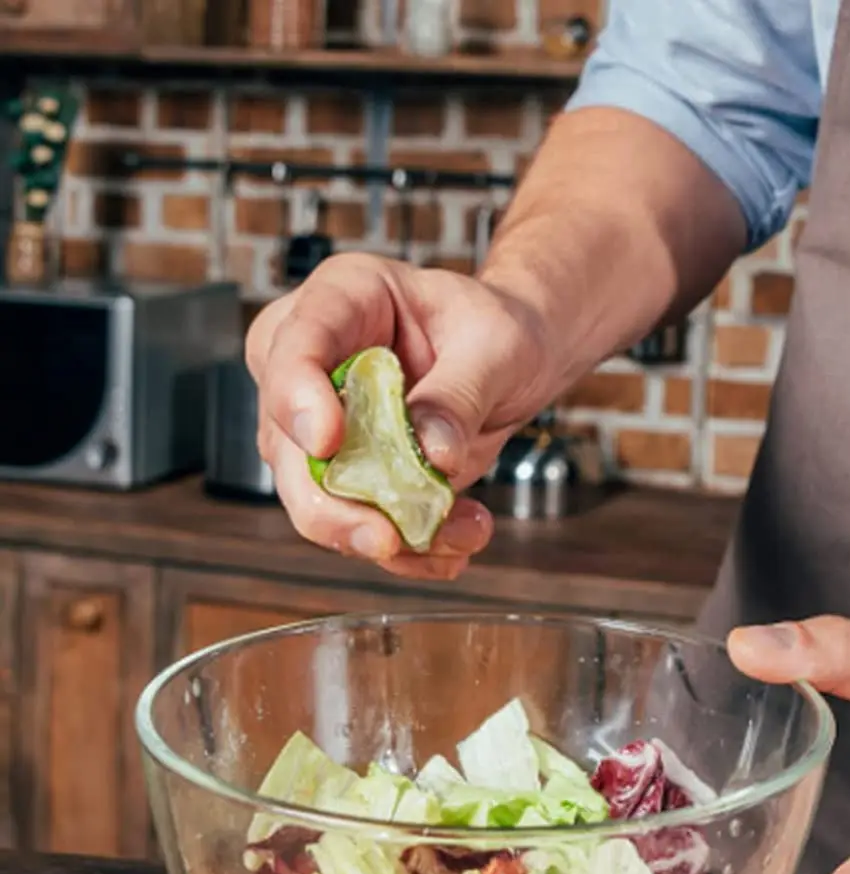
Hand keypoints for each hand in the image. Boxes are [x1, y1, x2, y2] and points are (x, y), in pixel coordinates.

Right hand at [246, 253, 553, 580]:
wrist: (518, 362)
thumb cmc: (499, 330)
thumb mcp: (495, 346)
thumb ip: (459, 395)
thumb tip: (434, 454)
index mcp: (342, 300)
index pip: (294, 345)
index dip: (297, 396)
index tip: (328, 442)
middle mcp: (315, 363)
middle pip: (285, 442)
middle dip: (329, 504)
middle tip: (385, 537)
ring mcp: (325, 425)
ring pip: (316, 499)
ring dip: (386, 535)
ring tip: (464, 532)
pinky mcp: (354, 476)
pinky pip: (361, 525)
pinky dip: (408, 552)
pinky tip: (454, 550)